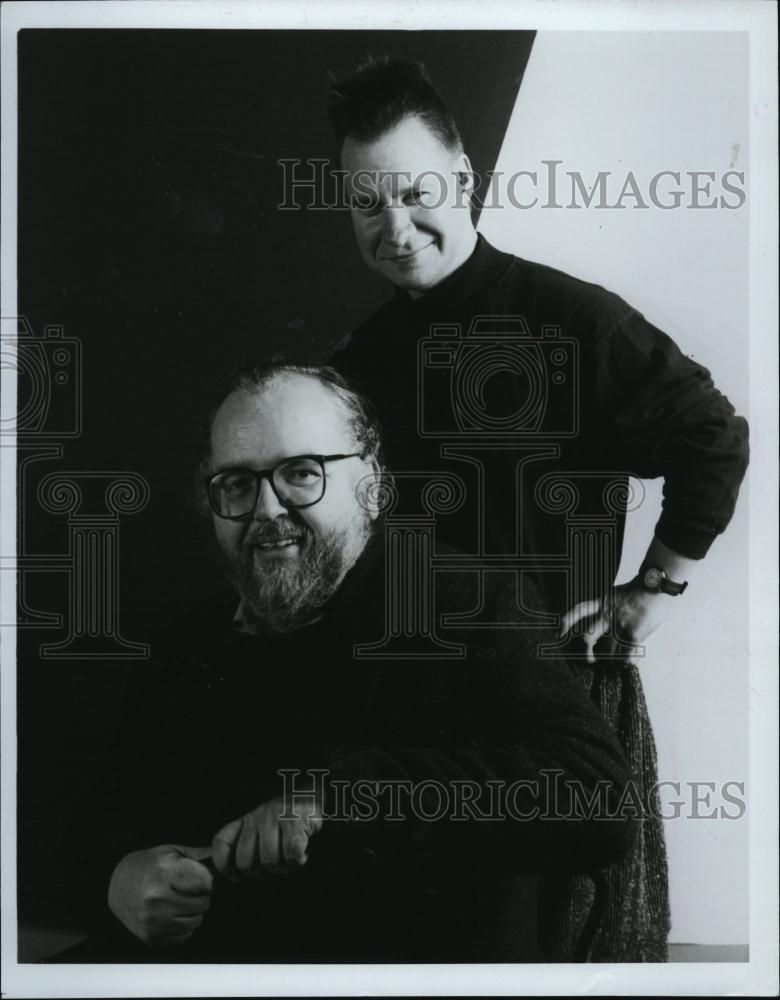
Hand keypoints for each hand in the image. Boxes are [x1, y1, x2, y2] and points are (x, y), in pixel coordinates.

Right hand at [107, 843, 213, 945]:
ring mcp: (152, 920)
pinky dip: (183, 927)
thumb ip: (199, 856)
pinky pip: (182, 937)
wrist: (117, 885)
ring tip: (181, 901)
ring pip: (195, 922)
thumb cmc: (149, 865)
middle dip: (202, 896)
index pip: (205, 882)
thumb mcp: (172, 852)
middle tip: (191, 890)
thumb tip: (223, 856)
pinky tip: (173, 914)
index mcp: (164, 871)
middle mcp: (157, 897)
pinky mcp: (150, 937)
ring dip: (194, 913)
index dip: (208, 880)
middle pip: (202, 903)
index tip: (202, 877)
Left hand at [211, 789, 323, 881]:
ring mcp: (275, 817)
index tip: (237, 877)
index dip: (225, 866)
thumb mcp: (263, 826)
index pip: (221, 843)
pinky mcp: (295, 820)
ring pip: (270, 860)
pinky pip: (291, 854)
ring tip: (291, 860)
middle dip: (261, 873)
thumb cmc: (287, 818)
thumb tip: (235, 876)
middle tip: (275, 868)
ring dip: (283, 868)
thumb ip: (249, 846)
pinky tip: (302, 855)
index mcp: (246, 820)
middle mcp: (257, 817)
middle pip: (246, 862)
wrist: (316, 795)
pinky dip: (298, 860)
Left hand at [559, 580, 673, 662]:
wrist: (654, 586)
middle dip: (586, 653)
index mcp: (600, 604)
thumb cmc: (634, 594)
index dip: (567, 621)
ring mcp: (620, 626)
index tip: (559, 634)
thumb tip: (596, 630)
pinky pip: (626, 655)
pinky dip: (625, 663)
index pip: (579, 611)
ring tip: (613, 665)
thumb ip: (602, 610)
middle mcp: (606, 616)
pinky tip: (628, 664)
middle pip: (588, 637)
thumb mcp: (612, 597)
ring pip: (607, 652)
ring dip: (610, 662)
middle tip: (590, 662)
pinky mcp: (634, 634)